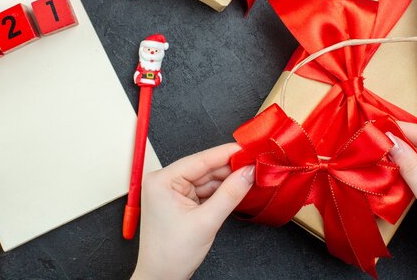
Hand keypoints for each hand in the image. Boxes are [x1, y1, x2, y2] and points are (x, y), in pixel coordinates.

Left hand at [131, 143, 253, 279]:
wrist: (160, 278)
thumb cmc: (171, 254)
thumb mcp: (206, 221)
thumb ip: (230, 194)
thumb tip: (248, 172)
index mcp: (162, 180)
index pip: (200, 159)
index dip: (226, 153)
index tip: (248, 149)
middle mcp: (164, 181)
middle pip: (204, 168)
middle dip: (230, 168)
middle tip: (255, 164)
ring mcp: (172, 191)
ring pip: (206, 179)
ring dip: (227, 180)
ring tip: (250, 176)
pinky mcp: (180, 201)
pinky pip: (204, 190)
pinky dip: (220, 191)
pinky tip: (237, 188)